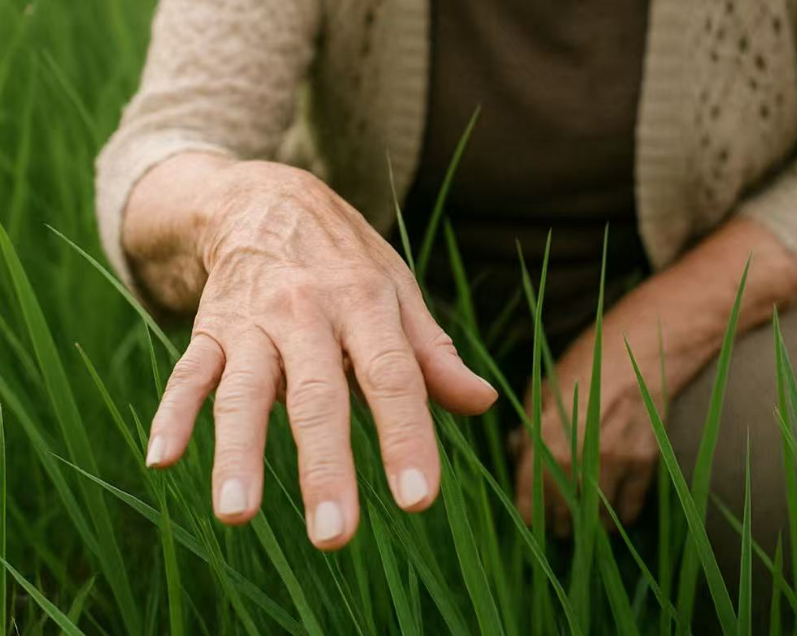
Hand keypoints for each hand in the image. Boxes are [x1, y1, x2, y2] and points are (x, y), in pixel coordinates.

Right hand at [139, 159, 497, 548]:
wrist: (268, 200)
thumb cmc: (346, 260)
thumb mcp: (398, 291)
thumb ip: (433, 353)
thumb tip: (483, 403)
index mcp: (365, 304)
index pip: (392, 377)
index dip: (405, 436)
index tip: (417, 499)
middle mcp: (307, 313)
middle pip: (317, 395)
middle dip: (324, 465)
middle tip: (334, 535)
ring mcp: (253, 322)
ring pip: (244, 389)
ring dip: (238, 450)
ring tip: (236, 514)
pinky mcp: (210, 328)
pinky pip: (189, 371)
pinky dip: (173, 413)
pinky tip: (162, 459)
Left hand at [514, 306, 661, 536]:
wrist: (636, 353)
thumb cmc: (583, 367)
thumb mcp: (544, 391)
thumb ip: (530, 428)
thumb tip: (516, 453)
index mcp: (546, 437)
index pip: (530, 496)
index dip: (529, 516)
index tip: (530, 521)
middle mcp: (577, 455)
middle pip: (563, 514)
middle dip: (559, 525)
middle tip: (557, 527)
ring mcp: (613, 461)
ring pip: (598, 517)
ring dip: (590, 527)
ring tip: (585, 526)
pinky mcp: (643, 462)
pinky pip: (629, 506)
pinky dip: (620, 515)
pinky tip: (614, 513)